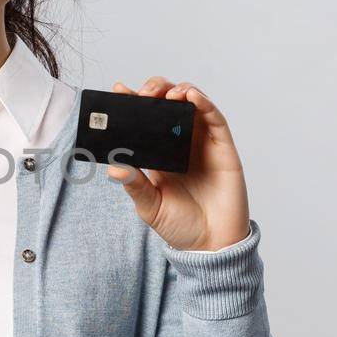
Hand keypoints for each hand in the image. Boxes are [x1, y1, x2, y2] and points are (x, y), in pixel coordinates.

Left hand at [105, 77, 250, 251]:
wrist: (211, 245)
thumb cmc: (181, 226)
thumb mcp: (150, 206)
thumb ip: (135, 185)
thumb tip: (114, 167)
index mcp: (158, 153)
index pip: (144, 120)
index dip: (133, 102)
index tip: (118, 90)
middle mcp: (180, 143)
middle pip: (168, 104)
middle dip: (155, 91)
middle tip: (143, 93)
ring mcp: (202, 143)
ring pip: (192, 104)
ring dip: (179, 90)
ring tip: (166, 93)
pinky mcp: (223, 147)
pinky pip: (215, 118)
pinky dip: (204, 102)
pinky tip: (192, 97)